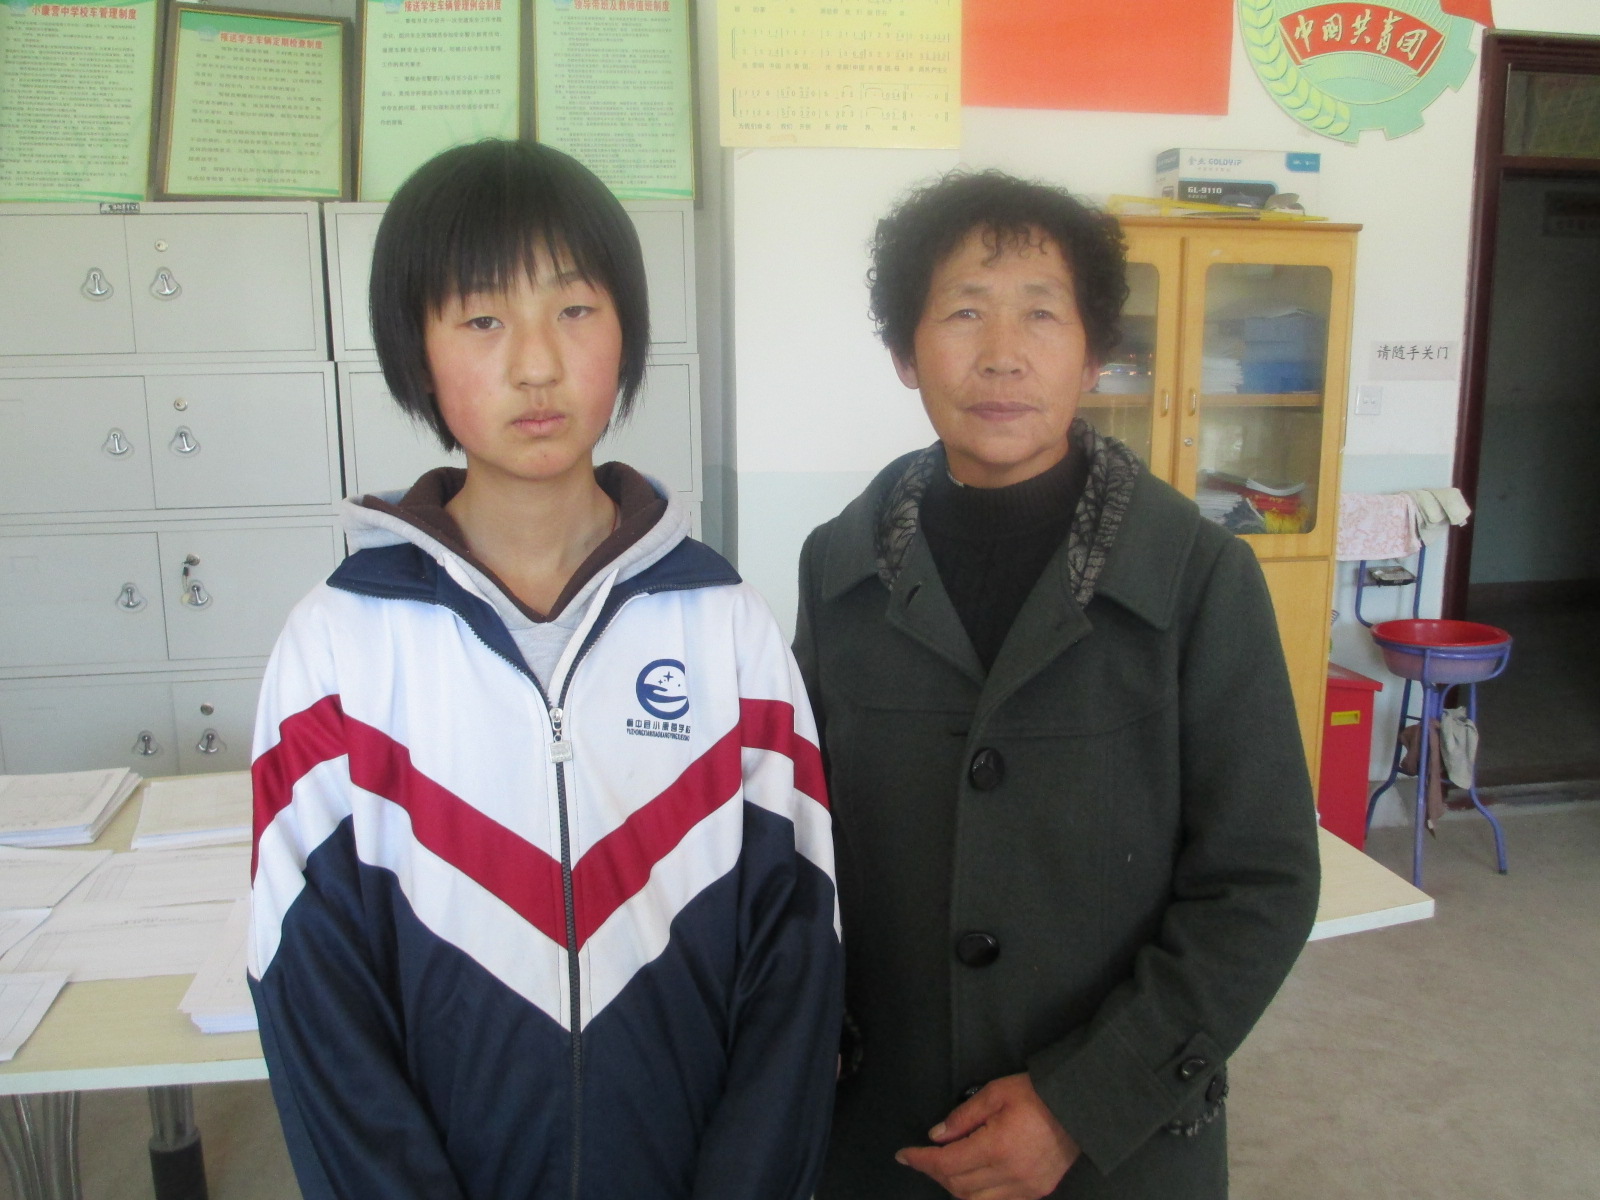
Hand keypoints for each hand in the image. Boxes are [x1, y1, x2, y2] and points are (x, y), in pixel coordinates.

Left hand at [895, 1073, 1078, 1199]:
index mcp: (997, 1147)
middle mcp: (1011, 1175)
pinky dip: (979, 1195)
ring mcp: (1026, 1188)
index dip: (922, 1161)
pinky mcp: (1037, 1192)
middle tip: (923, 1158)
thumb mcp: (994, 1093)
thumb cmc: (1036, 1094)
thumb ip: (962, 1117)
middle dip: (935, 1173)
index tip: (905, 1156)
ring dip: (954, 1187)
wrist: (1080, 1106)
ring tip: (944, 1169)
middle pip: (958, 1186)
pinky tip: (972, 1181)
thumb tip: (937, 1136)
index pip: (947, 1163)